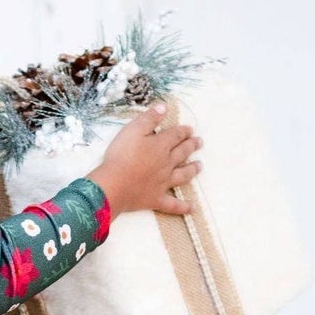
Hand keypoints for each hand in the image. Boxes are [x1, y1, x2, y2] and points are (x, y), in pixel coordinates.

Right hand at [88, 104, 202, 216]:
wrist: (114, 184)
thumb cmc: (121, 155)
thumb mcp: (132, 130)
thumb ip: (149, 118)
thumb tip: (164, 106)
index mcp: (161, 145)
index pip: (176, 135)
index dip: (183, 131)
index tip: (190, 129)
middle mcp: (166, 164)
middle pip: (182, 153)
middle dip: (191, 146)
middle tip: (200, 142)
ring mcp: (163, 183)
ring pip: (183, 175)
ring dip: (192, 170)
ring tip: (200, 166)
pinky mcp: (156, 199)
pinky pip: (174, 205)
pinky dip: (184, 207)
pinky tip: (193, 208)